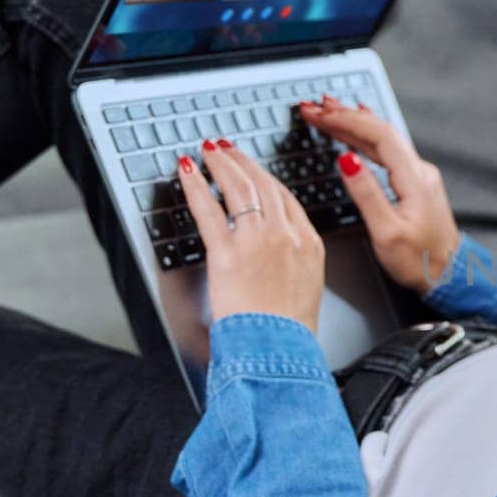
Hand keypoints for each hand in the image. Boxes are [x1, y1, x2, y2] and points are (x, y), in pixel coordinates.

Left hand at [178, 138, 325, 333]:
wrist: (280, 347)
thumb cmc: (291, 328)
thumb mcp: (307, 288)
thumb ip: (295, 262)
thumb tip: (281, 256)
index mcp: (309, 243)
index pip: (286, 198)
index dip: (265, 177)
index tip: (253, 169)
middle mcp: (286, 234)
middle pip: (263, 184)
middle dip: (242, 161)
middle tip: (226, 148)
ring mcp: (257, 240)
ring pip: (239, 187)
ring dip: (220, 163)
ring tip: (208, 151)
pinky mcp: (228, 252)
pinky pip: (208, 208)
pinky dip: (196, 185)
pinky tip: (187, 171)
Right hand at [298, 95, 458, 293]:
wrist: (449, 275)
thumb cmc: (420, 261)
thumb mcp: (387, 232)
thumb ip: (366, 194)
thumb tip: (347, 161)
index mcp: (414, 179)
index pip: (378, 135)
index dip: (346, 120)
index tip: (319, 114)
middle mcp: (419, 171)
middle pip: (379, 131)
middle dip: (344, 115)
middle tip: (313, 107)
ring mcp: (418, 175)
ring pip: (383, 139)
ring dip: (353, 123)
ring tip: (327, 111)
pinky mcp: (414, 184)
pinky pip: (387, 150)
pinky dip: (365, 137)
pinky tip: (358, 129)